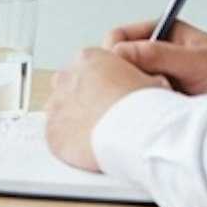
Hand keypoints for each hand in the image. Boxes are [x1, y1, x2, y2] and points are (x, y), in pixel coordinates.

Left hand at [44, 47, 164, 169]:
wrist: (136, 133)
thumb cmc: (146, 106)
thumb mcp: (152, 80)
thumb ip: (140, 76)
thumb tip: (147, 82)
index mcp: (89, 59)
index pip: (85, 65)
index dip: (98, 81)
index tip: (108, 93)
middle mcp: (67, 78)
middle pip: (67, 83)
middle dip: (81, 96)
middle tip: (101, 112)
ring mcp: (57, 106)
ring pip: (58, 109)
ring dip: (71, 117)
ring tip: (93, 131)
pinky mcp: (53, 133)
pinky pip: (55, 135)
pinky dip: (68, 142)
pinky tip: (85, 147)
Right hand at [102, 18, 206, 100]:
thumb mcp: (198, 61)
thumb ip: (160, 54)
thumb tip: (120, 52)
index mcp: (162, 32)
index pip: (120, 37)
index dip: (114, 51)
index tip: (119, 66)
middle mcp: (156, 54)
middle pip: (119, 63)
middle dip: (129, 76)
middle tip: (152, 85)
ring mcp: (158, 78)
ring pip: (129, 85)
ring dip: (141, 93)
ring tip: (167, 98)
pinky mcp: (163, 100)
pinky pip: (142, 104)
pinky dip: (149, 108)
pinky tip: (167, 110)